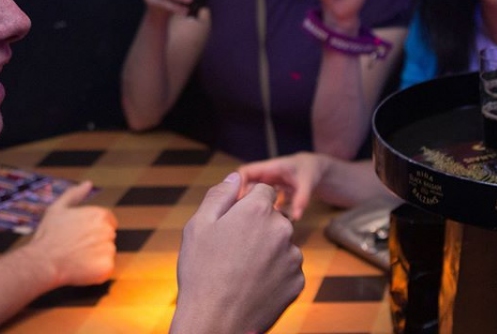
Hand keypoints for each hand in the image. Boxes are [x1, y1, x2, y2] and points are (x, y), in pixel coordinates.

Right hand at [25, 181, 116, 288]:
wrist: (42, 262)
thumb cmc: (48, 235)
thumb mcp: (58, 208)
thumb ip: (75, 194)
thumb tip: (88, 183)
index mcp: (100, 214)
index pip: (108, 222)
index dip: (93, 229)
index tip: (80, 236)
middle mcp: (108, 231)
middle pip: (108, 237)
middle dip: (95, 242)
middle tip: (76, 247)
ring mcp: (108, 250)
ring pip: (107, 253)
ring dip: (96, 257)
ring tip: (76, 258)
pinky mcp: (107, 268)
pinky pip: (105, 269)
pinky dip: (96, 271)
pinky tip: (81, 268)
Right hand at [172, 173, 303, 333]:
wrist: (216, 322)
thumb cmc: (202, 272)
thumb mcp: (198, 226)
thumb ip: (220, 195)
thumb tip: (235, 177)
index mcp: (257, 210)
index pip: (264, 191)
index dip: (247, 203)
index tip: (233, 221)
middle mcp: (282, 229)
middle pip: (274, 217)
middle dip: (258, 226)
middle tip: (233, 249)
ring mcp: (293, 257)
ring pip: (282, 243)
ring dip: (267, 250)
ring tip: (241, 270)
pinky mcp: (298, 282)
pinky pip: (287, 268)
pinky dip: (274, 273)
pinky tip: (252, 284)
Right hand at [238, 152, 327, 220]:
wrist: (316, 169)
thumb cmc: (311, 171)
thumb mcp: (308, 182)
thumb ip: (302, 198)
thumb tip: (295, 218)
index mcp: (269, 168)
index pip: (245, 172)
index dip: (238, 185)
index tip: (236, 204)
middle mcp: (264, 175)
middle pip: (245, 185)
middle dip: (240, 200)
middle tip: (238, 219)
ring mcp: (267, 184)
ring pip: (252, 194)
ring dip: (249, 206)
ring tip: (246, 224)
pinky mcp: (270, 193)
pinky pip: (260, 201)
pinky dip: (260, 210)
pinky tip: (260, 225)